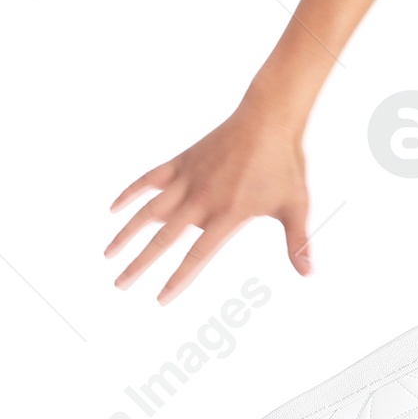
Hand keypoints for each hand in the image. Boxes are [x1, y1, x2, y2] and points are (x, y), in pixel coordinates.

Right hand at [105, 105, 312, 302]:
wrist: (269, 119)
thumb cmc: (283, 164)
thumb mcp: (295, 206)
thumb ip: (297, 242)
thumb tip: (310, 273)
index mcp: (228, 214)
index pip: (197, 255)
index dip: (178, 279)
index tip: (160, 299)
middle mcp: (202, 199)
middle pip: (163, 238)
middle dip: (140, 265)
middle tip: (119, 285)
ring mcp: (188, 179)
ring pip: (149, 211)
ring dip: (126, 233)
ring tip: (107, 255)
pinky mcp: (181, 161)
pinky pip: (148, 179)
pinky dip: (130, 193)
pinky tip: (113, 208)